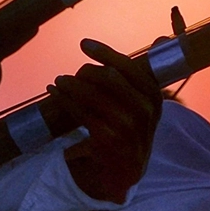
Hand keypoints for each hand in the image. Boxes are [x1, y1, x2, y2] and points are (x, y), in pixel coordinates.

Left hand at [42, 39, 161, 203]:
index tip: (84, 44)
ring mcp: (126, 127)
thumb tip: (156, 37)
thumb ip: (140, 78)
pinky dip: (63, 99)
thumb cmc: (131, 132)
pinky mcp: (106, 140)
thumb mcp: (144, 106)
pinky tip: (54, 92)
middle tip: (73, 73)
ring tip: (59, 81)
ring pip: (91, 95)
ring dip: (70, 84)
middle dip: (86, 71)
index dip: (104, 52)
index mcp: (153, 98)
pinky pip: (79, 113)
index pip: (128, 67)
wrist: (126, 173)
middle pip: (108, 78)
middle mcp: (143, 111)